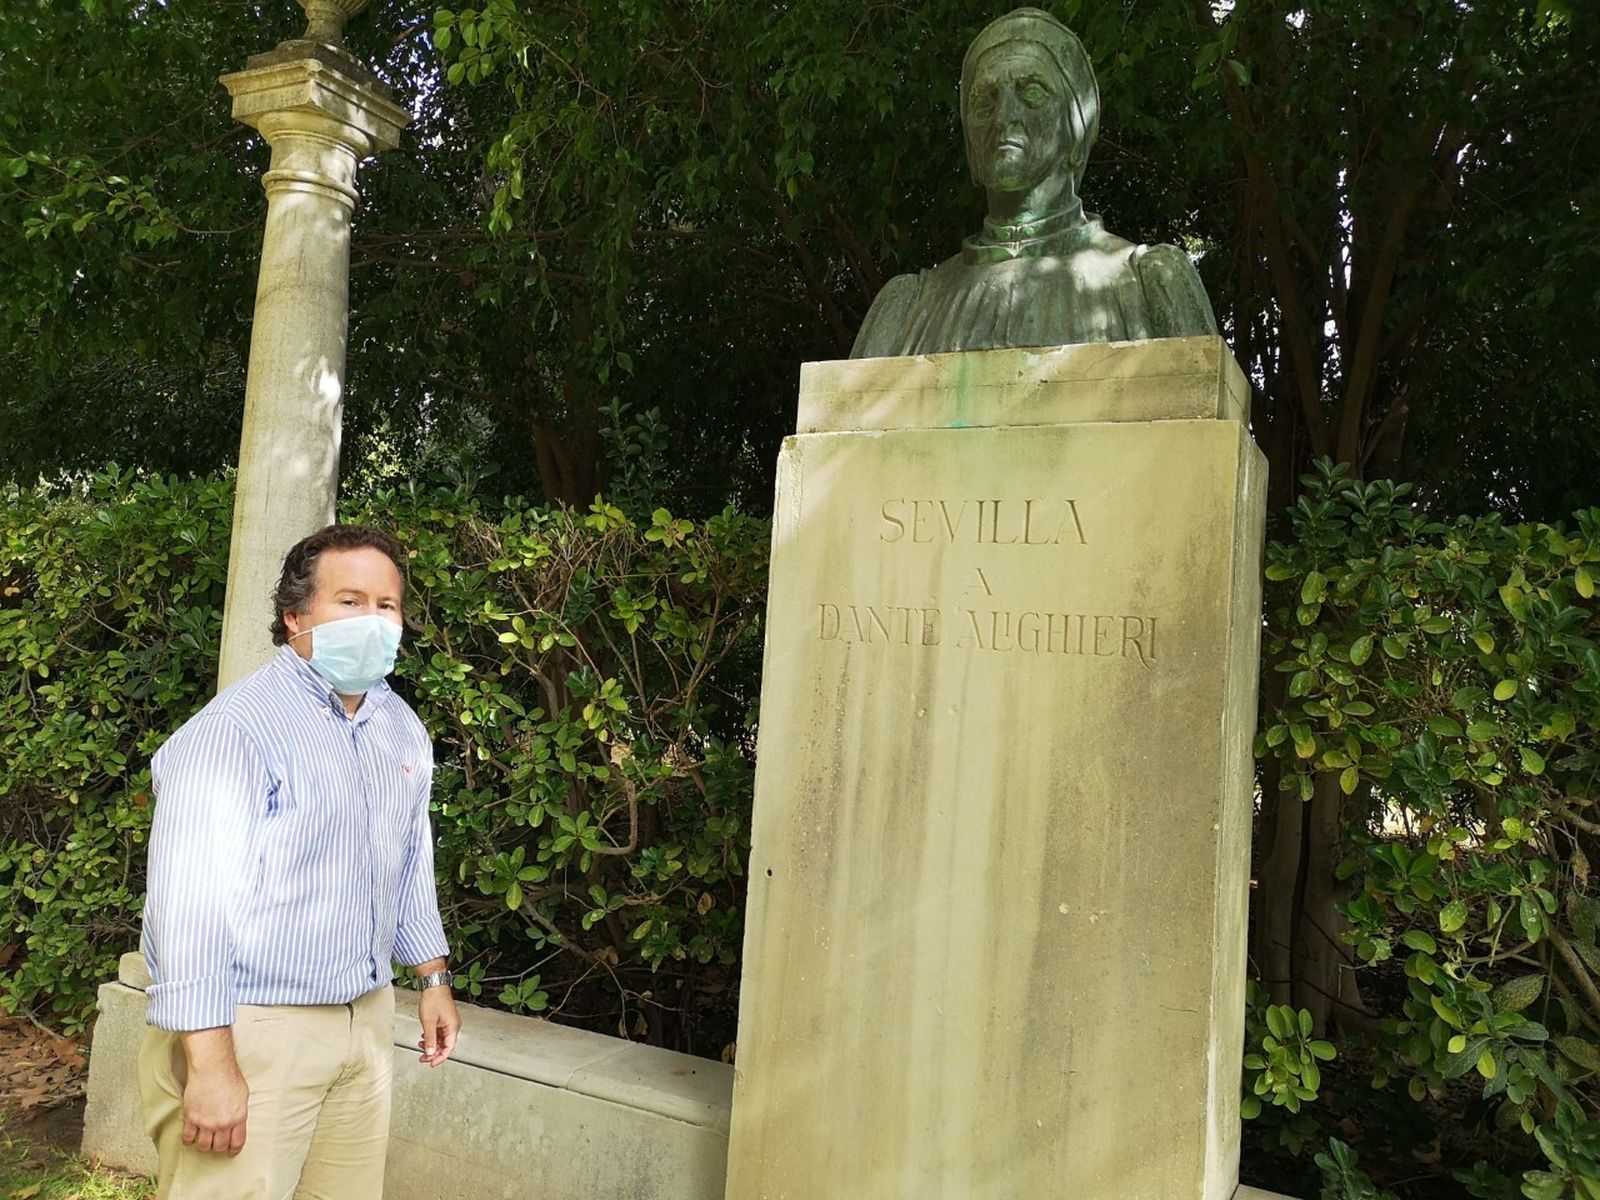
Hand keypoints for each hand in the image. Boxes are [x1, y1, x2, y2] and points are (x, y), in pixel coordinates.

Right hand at [179, 1039, 248, 1153]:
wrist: (212, 1068)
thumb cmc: (229, 1077)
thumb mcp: (243, 1096)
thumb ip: (239, 1113)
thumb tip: (237, 1123)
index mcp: (238, 1118)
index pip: (236, 1143)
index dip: (233, 1150)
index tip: (230, 1151)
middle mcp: (222, 1124)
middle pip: (219, 1147)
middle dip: (218, 1147)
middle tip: (216, 1143)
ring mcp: (205, 1123)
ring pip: (203, 1146)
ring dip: (203, 1144)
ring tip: (204, 1139)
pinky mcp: (191, 1119)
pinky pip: (187, 1138)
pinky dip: (188, 1140)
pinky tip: (190, 1137)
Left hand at [417, 985, 460, 1066]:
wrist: (434, 985)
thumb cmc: (433, 999)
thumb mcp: (428, 1022)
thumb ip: (429, 1039)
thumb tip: (430, 1052)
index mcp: (453, 1027)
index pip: (448, 1048)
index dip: (440, 1058)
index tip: (431, 1063)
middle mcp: (453, 1026)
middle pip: (446, 1046)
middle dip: (434, 1053)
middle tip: (423, 1057)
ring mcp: (449, 1023)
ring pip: (442, 1040)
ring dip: (432, 1046)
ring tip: (421, 1047)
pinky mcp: (445, 1020)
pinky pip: (440, 1034)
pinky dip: (432, 1038)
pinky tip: (424, 1039)